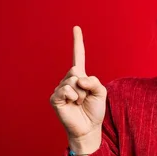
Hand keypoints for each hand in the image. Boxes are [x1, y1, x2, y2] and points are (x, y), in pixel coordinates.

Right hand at [50, 26, 106, 142]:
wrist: (88, 128)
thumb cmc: (94, 111)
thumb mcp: (101, 93)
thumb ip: (94, 81)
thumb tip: (78, 79)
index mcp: (80, 76)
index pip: (78, 56)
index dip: (77, 41)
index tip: (76, 27)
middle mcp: (68, 79)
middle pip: (76, 70)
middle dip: (86, 85)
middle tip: (85, 98)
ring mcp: (60, 88)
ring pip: (72, 81)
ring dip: (81, 94)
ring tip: (79, 103)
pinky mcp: (55, 98)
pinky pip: (66, 90)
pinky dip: (73, 97)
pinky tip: (72, 105)